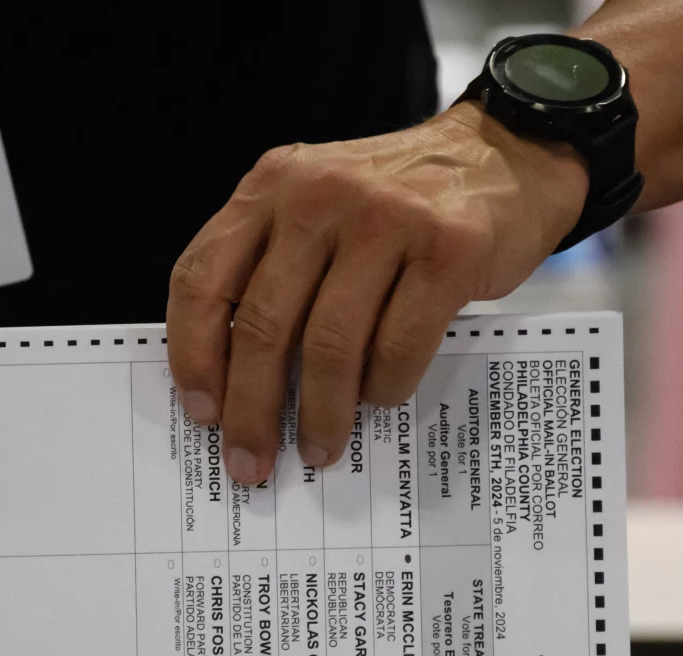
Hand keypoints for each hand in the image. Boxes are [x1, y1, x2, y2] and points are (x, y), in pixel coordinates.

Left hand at [167, 102, 589, 483]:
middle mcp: (318, 196)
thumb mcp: (312, 206)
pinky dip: (383, 388)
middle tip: (251, 459)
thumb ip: (267, 266)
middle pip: (263, 325)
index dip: (193, 355)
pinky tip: (378, 401)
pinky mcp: (448, 249)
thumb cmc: (396, 201)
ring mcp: (386, 218)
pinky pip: (398, 345)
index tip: (203, 411)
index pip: (202, 279)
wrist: (506, 153)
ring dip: (320, 413)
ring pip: (329, 344)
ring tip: (319, 448)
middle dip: (252, 408)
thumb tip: (231, 380)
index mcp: (269, 186)